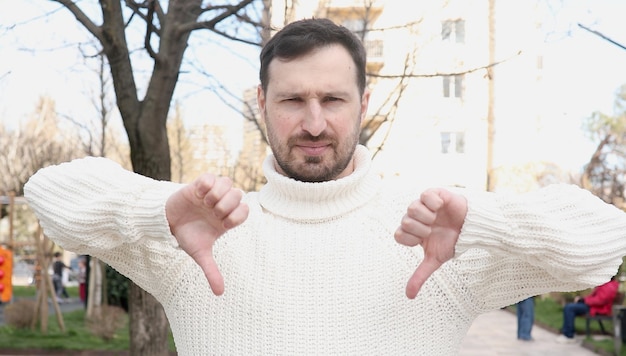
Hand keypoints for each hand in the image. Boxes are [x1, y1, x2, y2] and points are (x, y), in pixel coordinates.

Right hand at [166, 173, 248, 295]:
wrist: (167, 223)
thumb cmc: (187, 236)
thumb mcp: (200, 254)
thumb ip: (211, 271)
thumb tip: (220, 293)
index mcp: (227, 218)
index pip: (245, 211)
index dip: (236, 216)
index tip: (222, 224)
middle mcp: (223, 204)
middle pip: (239, 194)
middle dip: (227, 204)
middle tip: (213, 212)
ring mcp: (212, 193)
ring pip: (228, 183)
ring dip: (218, 194)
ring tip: (205, 202)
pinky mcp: (199, 184)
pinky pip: (210, 177)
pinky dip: (206, 184)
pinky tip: (198, 194)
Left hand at [394, 188, 466, 298]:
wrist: (472, 229)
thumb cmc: (451, 243)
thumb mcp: (435, 260)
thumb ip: (420, 275)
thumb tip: (409, 296)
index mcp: (412, 232)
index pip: (398, 235)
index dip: (412, 239)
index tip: (425, 240)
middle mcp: (414, 217)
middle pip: (405, 222)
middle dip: (421, 229)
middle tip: (433, 229)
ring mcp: (424, 205)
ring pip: (412, 208)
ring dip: (427, 217)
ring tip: (437, 219)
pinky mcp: (435, 194)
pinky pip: (425, 195)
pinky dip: (433, 203)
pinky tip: (441, 207)